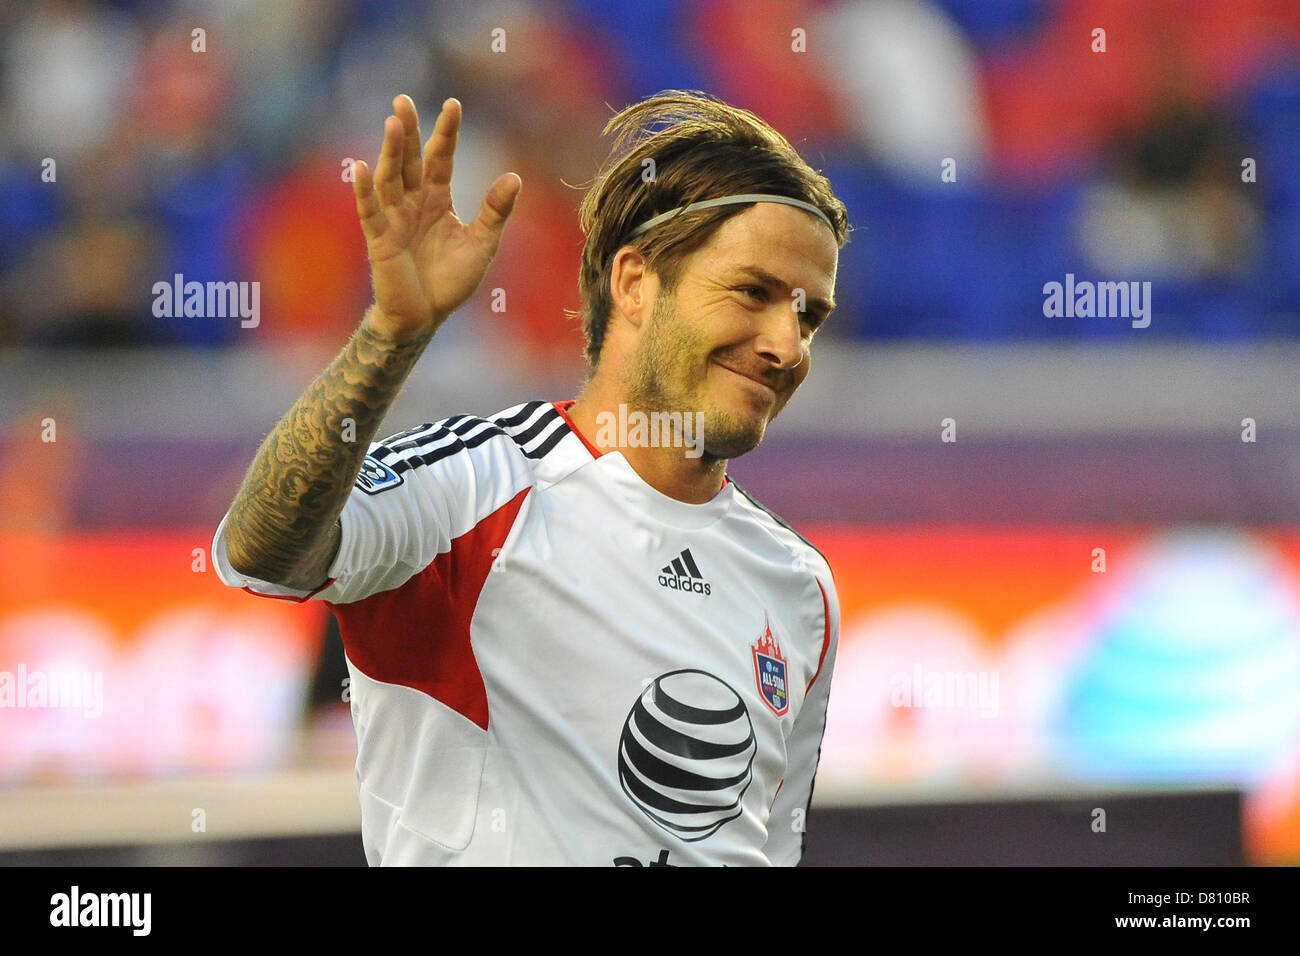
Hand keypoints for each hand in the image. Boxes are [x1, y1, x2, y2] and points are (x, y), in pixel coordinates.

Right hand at [352, 94, 520, 340]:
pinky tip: (361, 167)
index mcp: (437, 199)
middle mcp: (413, 202)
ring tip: (392, 122)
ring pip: (389, 178)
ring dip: (389, 151)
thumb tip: (514, 177)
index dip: (446, 133)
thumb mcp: (482, 243)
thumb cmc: (451, 281)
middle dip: (407, 131)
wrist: (426, 316)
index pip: (440, 158)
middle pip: (409, 160)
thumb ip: (495, 211)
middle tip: (404, 100)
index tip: (453, 104)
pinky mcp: (379, 239)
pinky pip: (369, 212)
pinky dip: (365, 192)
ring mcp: (393, 218)